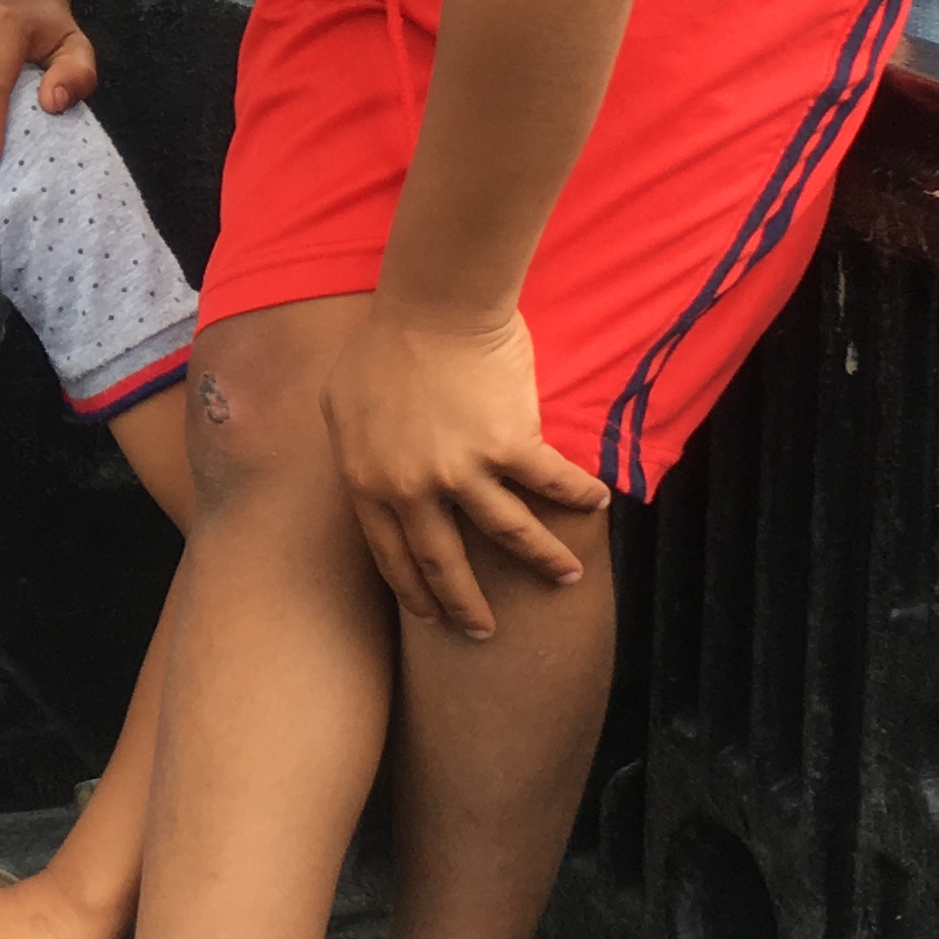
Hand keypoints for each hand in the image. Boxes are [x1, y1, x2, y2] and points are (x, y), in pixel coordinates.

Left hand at [323, 300, 611, 639]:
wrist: (433, 305)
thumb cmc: (382, 343)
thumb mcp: (339, 403)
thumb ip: (354, 450)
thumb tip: (366, 472)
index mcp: (368, 481)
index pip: (390, 555)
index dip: (412, 590)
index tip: (429, 616)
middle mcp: (414, 489)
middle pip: (444, 562)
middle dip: (465, 605)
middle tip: (482, 633)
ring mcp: (463, 471)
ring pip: (508, 534)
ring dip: (542, 560)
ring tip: (567, 577)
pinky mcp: (509, 445)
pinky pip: (551, 483)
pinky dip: (578, 495)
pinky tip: (598, 504)